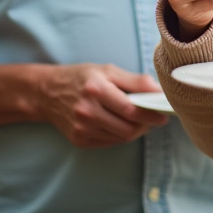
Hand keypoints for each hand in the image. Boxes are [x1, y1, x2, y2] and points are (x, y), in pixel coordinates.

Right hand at [34, 63, 168, 147]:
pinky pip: (109, 142)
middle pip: (128, 128)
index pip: (131, 109)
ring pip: (121, 137)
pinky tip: (121, 124)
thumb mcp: (108, 71)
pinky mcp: (79, 140)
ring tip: (140, 120)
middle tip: (156, 118)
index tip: (164, 115)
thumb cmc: (82, 78)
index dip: (152, 114)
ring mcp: (82, 129)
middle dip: (147, 125)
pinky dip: (120, 135)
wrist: (47, 93)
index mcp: (96, 90)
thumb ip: (135, 81)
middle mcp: (87, 111)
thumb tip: (159, 91)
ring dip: (136, 130)